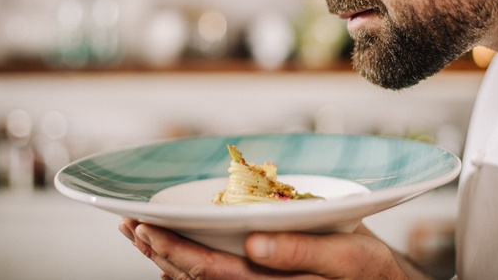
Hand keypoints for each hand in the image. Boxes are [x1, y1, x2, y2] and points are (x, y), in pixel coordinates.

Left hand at [119, 218, 425, 278]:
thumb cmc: (370, 271)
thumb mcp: (349, 256)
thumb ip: (302, 252)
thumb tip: (253, 242)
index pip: (211, 272)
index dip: (174, 250)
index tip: (144, 226)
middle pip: (195, 278)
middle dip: (159, 251)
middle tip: (127, 224)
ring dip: (165, 259)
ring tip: (138, 233)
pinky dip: (188, 267)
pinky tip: (172, 253)